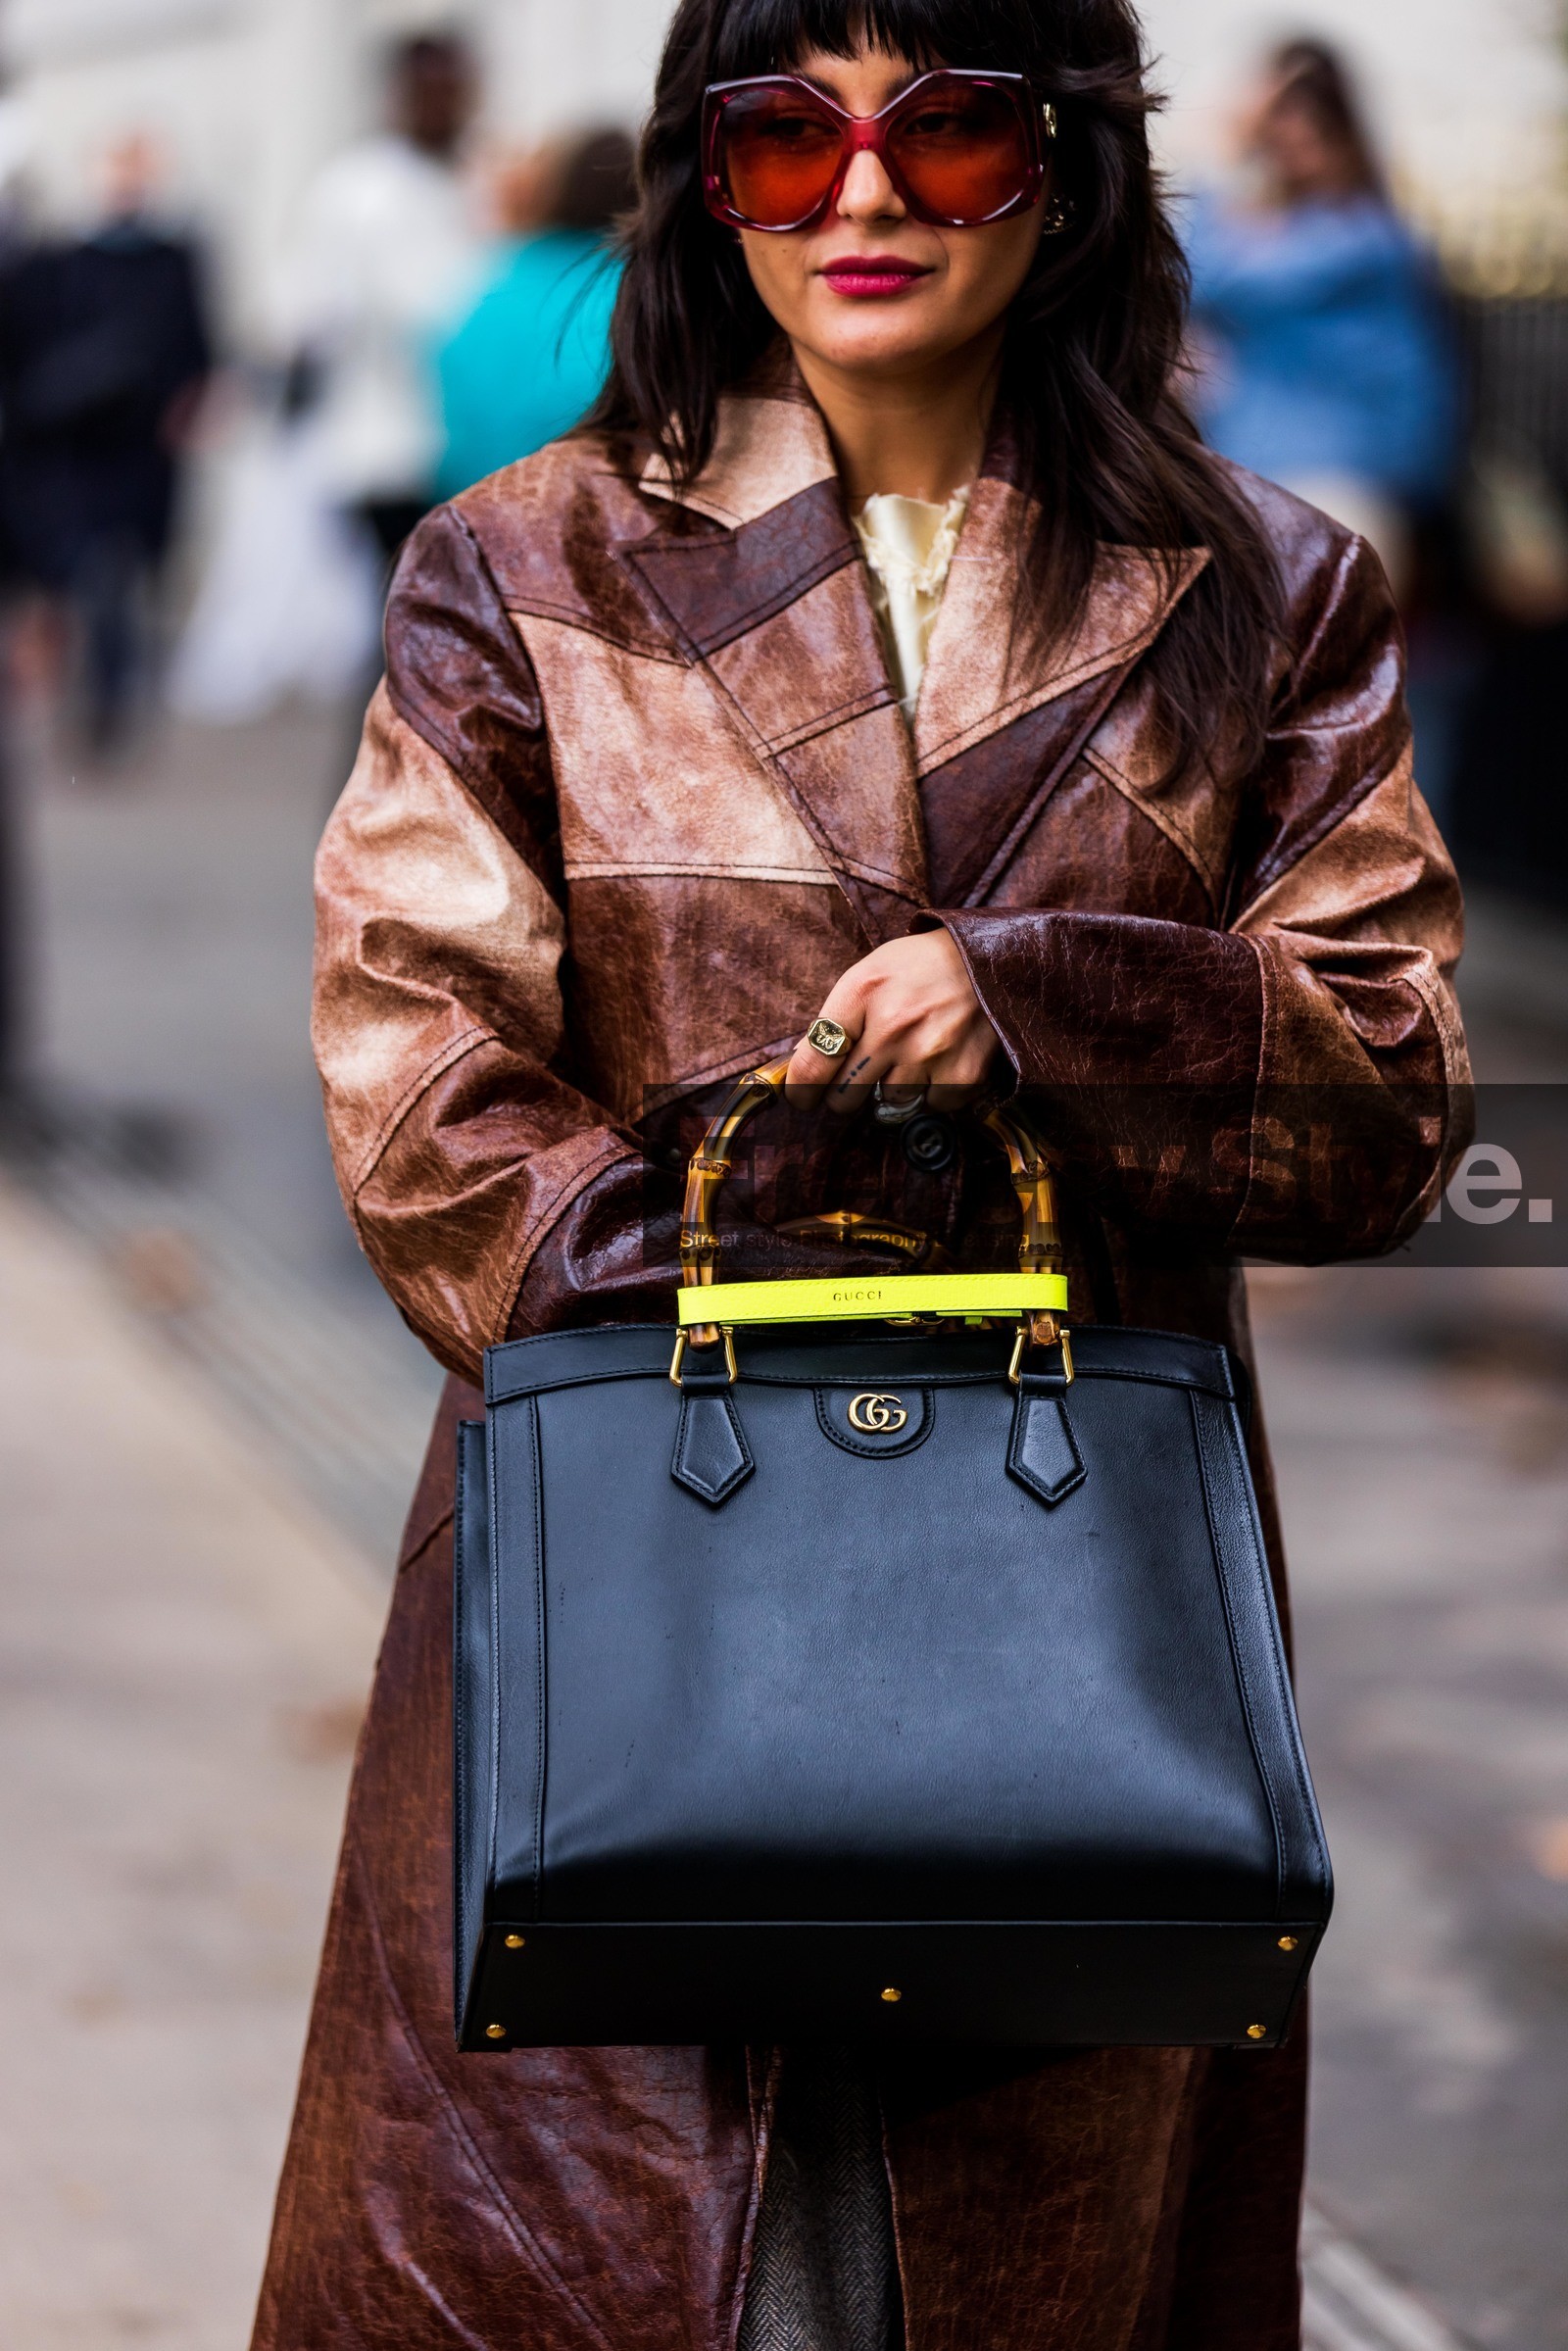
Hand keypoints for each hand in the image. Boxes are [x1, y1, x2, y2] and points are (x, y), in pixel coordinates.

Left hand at [785, 929, 1000, 1112]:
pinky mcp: (963, 1074)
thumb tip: (804, 1067)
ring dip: (894, 1088)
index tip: (802, 1099)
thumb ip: (835, 1018)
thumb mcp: (869, 975)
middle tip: (861, 1077)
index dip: (801, 1090)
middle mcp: (893, 1026)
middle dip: (847, 1093)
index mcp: (862, 994)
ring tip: (912, 1055)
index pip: (814, 1063)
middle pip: (845, 1097)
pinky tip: (941, 1059)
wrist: (989, 957)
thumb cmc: (920, 966)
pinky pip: (931, 1105)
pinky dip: (934, 1090)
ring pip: (889, 1104)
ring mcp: (929, 1053)